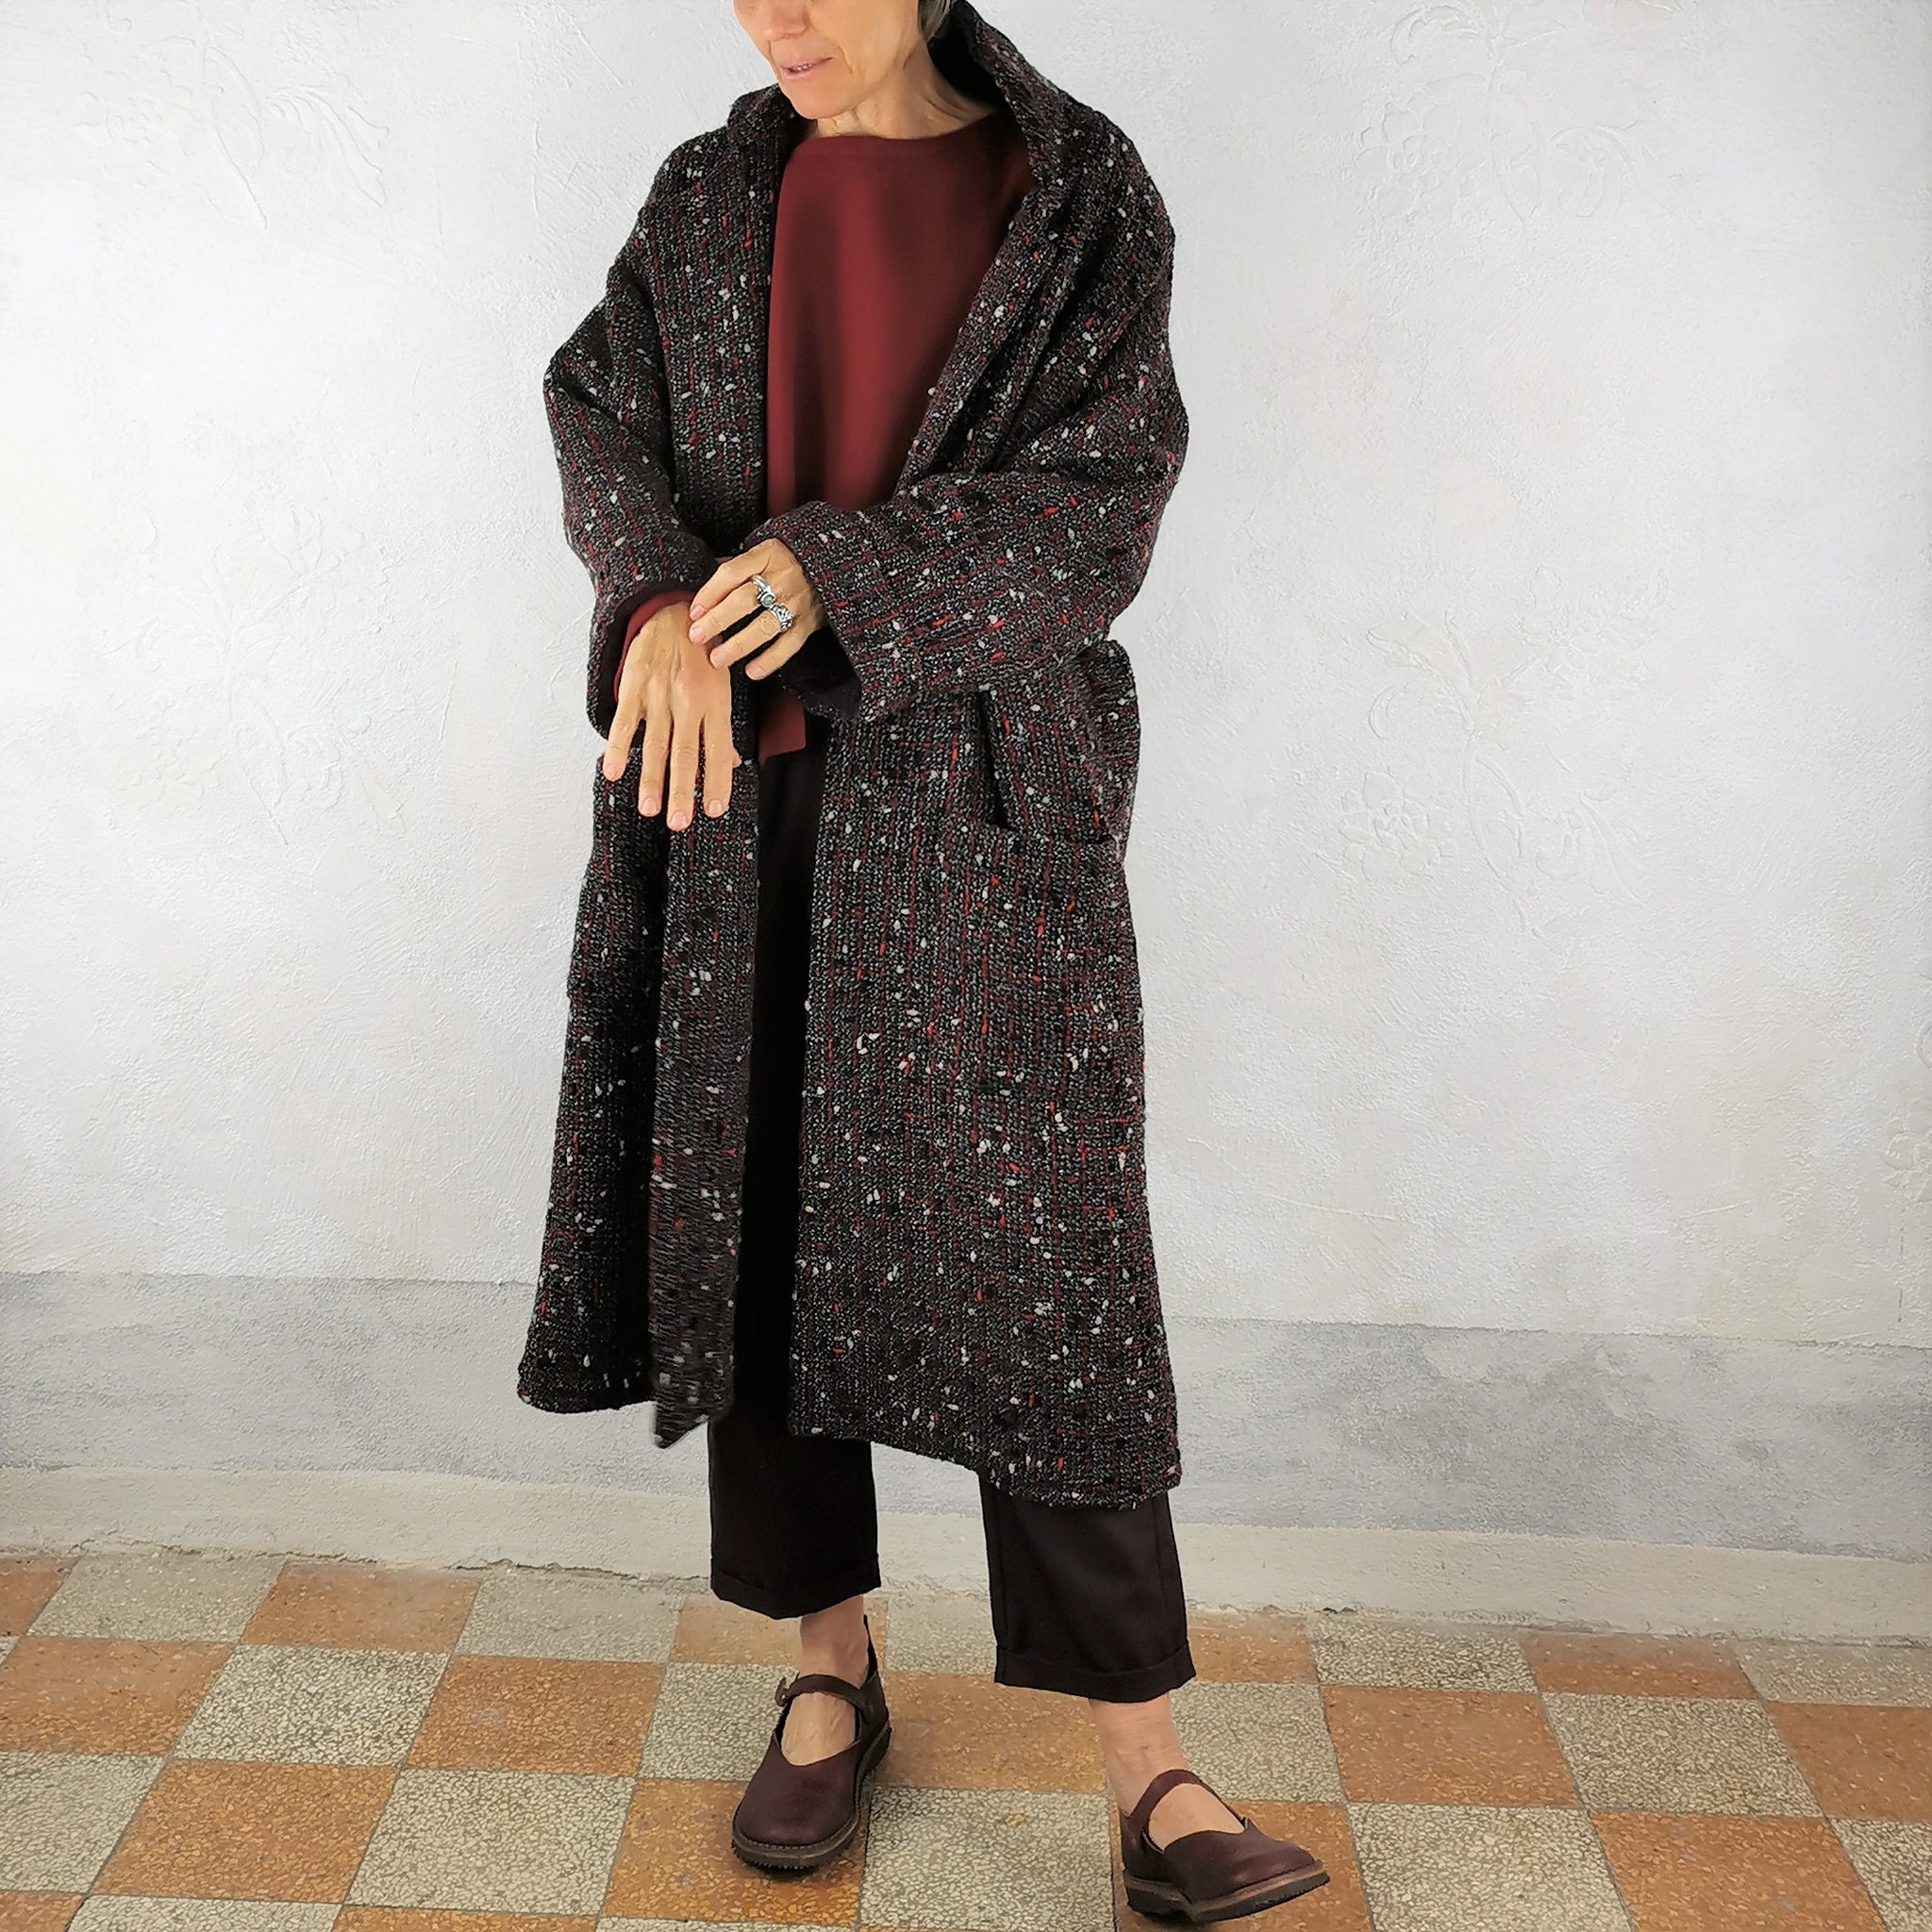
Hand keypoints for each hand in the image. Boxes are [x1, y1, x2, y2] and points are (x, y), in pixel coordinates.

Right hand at [603, 598, 741, 828]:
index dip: (717, 781)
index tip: (714, 811)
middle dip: (682, 790)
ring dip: (651, 779)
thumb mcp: (722, 684)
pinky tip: (613, 772)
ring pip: (655, 744)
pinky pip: (625, 722)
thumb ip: (720, 726)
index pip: (718, 750)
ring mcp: (660, 695)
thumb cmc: (702, 653)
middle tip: (679, 823)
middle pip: (686, 754)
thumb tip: (732, 763)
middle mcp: (688, 702)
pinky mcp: (634, 686)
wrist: (672, 608)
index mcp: (715, 703)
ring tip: (650, 809)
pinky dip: (618, 747)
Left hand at [686, 539, 824, 679]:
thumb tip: (705, 591)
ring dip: (738, 645)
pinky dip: (770, 660)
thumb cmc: (790, 559)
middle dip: (717, 620)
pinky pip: (789, 645)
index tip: (694, 611)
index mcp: (767, 554)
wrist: (833, 563)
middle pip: (744, 600)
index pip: (731, 573)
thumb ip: (738, 567)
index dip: (710, 593)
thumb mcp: (765, 551)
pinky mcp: (809, 622)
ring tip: (718, 659)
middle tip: (697, 636)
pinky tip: (752, 671)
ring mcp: (797, 601)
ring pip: (764, 626)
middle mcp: (783, 577)